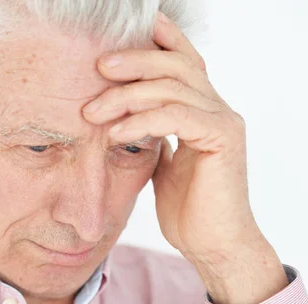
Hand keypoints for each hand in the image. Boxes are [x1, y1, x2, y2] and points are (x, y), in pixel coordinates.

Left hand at [83, 11, 264, 266]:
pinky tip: (117, 135)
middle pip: (175, 65)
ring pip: (172, 87)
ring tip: (93, 113)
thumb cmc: (189, 214)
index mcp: (204, 111)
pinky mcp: (222, 138)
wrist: (212, 247)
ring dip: (127, 96)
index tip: (116, 45)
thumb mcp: (164, 167)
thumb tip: (131, 122)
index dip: (156, 43)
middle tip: (97, 68)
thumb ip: (155, 139)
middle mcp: (217, 109)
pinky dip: (142, 122)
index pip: (182, 64)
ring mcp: (223, 121)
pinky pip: (175, 116)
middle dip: (133, 62)